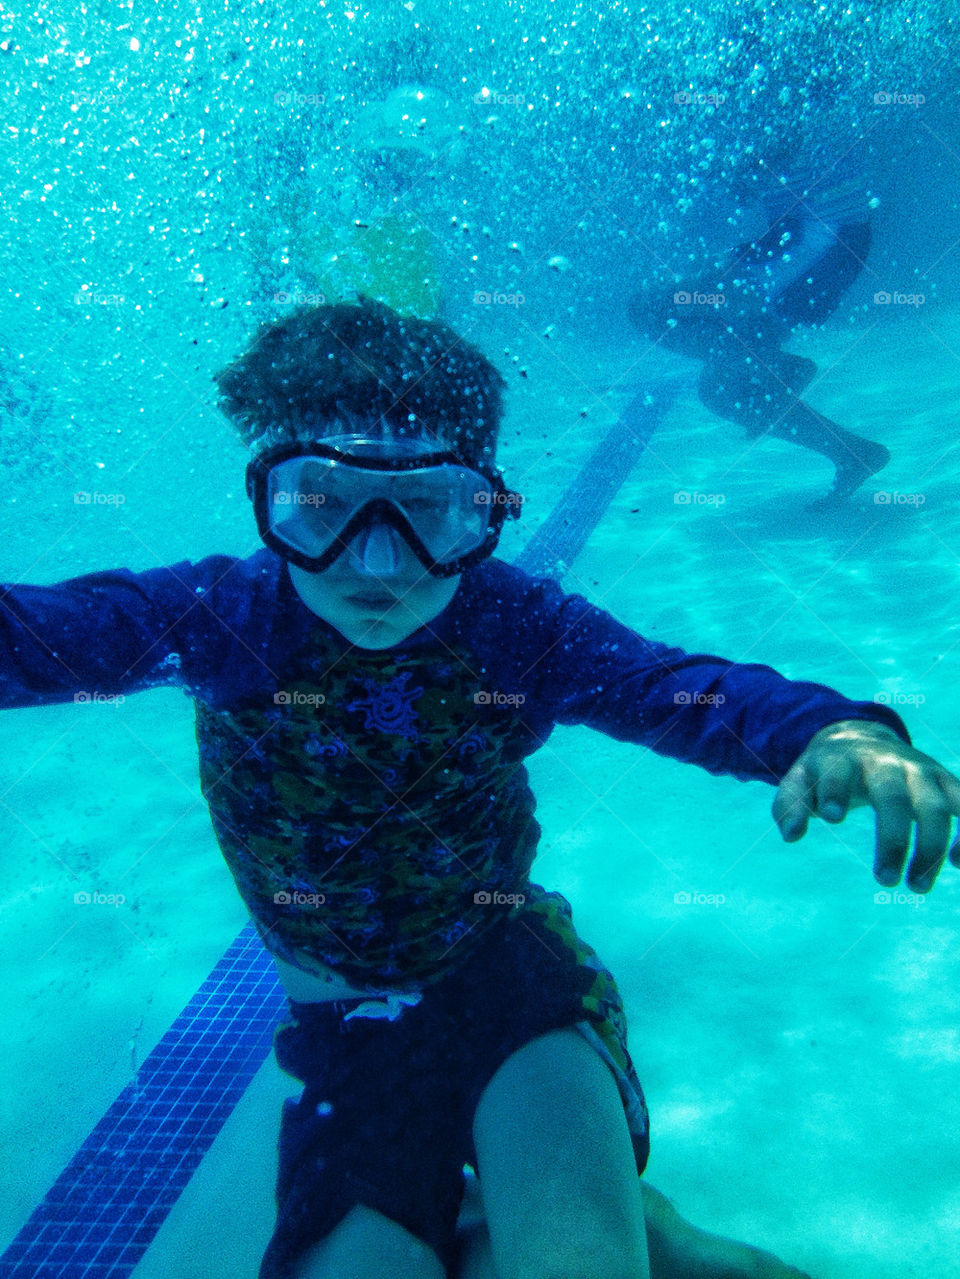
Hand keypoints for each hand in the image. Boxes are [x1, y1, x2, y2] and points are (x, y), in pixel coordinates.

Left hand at [772, 719, 959, 892]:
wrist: (862, 737)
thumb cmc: (827, 770)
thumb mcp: (800, 779)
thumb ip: (789, 804)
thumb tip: (791, 835)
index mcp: (845, 758)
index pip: (840, 772)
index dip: (835, 791)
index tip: (832, 818)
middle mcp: (887, 762)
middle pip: (894, 798)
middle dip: (892, 840)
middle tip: (883, 881)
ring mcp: (920, 771)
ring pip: (936, 807)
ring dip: (931, 848)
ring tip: (916, 887)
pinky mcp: (945, 781)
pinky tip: (956, 863)